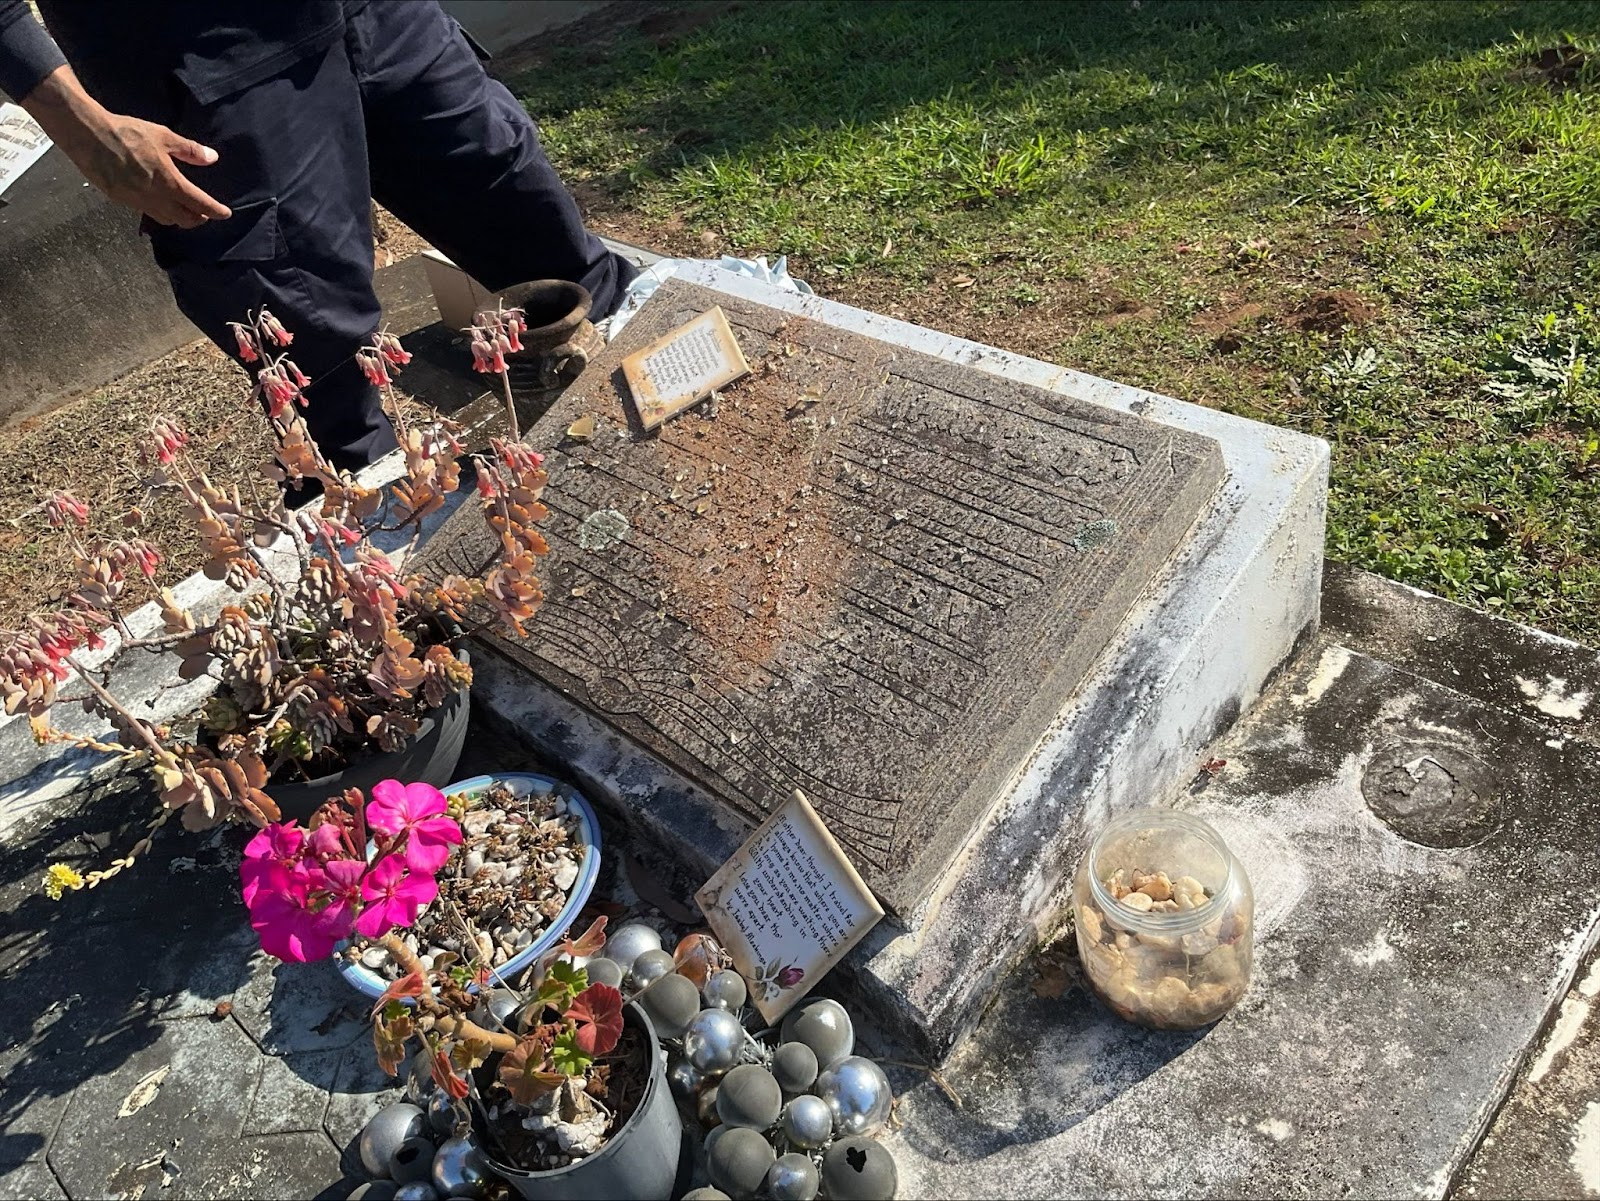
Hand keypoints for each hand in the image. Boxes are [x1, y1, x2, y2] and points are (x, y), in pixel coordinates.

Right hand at [74, 113, 231, 228]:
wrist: (89, 137)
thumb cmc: (127, 133)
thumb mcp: (163, 136)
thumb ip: (189, 150)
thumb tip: (212, 158)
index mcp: (170, 182)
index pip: (200, 204)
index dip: (215, 211)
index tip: (225, 214)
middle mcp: (155, 198)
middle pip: (184, 219)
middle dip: (198, 219)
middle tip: (204, 214)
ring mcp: (137, 202)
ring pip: (165, 219)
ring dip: (178, 219)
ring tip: (184, 212)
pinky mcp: (121, 200)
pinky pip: (146, 212)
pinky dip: (158, 213)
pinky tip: (158, 204)